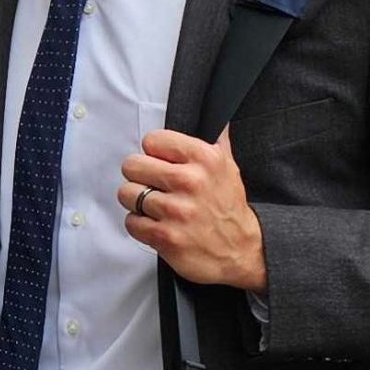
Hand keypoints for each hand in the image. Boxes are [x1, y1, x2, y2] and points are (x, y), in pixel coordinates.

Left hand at [117, 130, 267, 292]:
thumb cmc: (228, 208)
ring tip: (156, 208)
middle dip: (139, 177)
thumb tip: (217, 117)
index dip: (153, 154)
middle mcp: (191, 181)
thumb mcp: (228, 168)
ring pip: (127, 193)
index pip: (152, 140)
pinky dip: (139, 225)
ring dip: (137, 203)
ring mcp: (177, 210)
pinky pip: (130, 221)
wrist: (242, 251)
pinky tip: (156, 225)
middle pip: (132, 165)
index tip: (162, 164)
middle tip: (154, 187)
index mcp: (205, 158)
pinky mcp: (165, 236)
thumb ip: (216, 141)